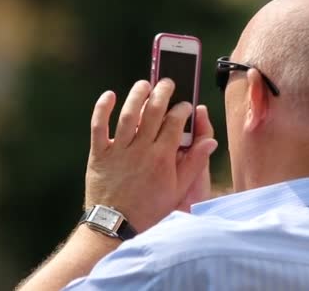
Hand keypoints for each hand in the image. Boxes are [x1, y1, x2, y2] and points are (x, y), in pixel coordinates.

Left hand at [84, 79, 217, 231]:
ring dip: (137, 94)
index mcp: (162, 157)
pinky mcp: (100, 154)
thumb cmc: (149, 208)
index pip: (176, 122)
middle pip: (154, 110)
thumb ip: (194, 163)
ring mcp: (119, 150)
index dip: (182, 109)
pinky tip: (110, 95)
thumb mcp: (178, 189)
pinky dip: (102, 108)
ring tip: (145, 84)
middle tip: (167, 83)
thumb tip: (210, 142)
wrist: (116, 225)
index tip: (185, 105)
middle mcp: (141, 149)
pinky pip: (99, 126)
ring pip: (128, 114)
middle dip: (163, 92)